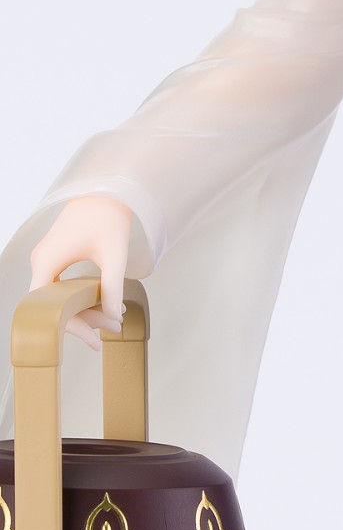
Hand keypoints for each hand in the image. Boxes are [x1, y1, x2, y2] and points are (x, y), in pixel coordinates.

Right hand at [28, 196, 132, 349]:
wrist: (105, 191)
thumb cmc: (107, 217)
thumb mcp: (114, 255)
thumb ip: (112, 286)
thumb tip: (113, 316)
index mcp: (46, 262)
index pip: (47, 308)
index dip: (69, 327)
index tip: (93, 339)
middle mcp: (41, 263)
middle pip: (54, 305)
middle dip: (84, 320)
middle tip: (114, 328)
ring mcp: (47, 260)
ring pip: (59, 297)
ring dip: (85, 309)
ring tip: (115, 319)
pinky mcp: (56, 258)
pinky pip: (63, 287)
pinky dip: (83, 297)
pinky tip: (106, 304)